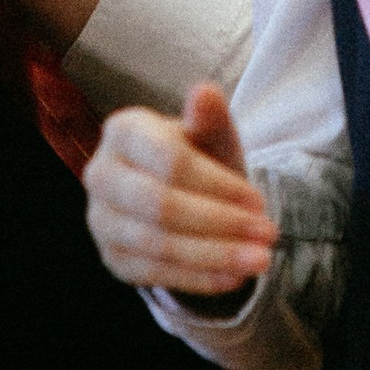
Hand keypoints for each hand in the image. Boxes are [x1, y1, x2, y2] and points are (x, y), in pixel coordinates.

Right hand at [84, 84, 277, 296]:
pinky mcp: (111, 258)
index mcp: (122, 131)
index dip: (218, 185)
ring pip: (158, 245)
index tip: (260, 200)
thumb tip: (205, 92)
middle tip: (269, 234)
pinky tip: (235, 277)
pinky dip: (198, 277)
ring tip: (261, 259)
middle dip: (220, 224)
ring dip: (215, 255)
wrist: (182, 194)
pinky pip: (154, 273)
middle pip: (161, 206)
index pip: (170, 162)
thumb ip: (209, 118)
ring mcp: (100, 220)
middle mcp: (101, 174)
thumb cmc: (198, 156)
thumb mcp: (210, 135)